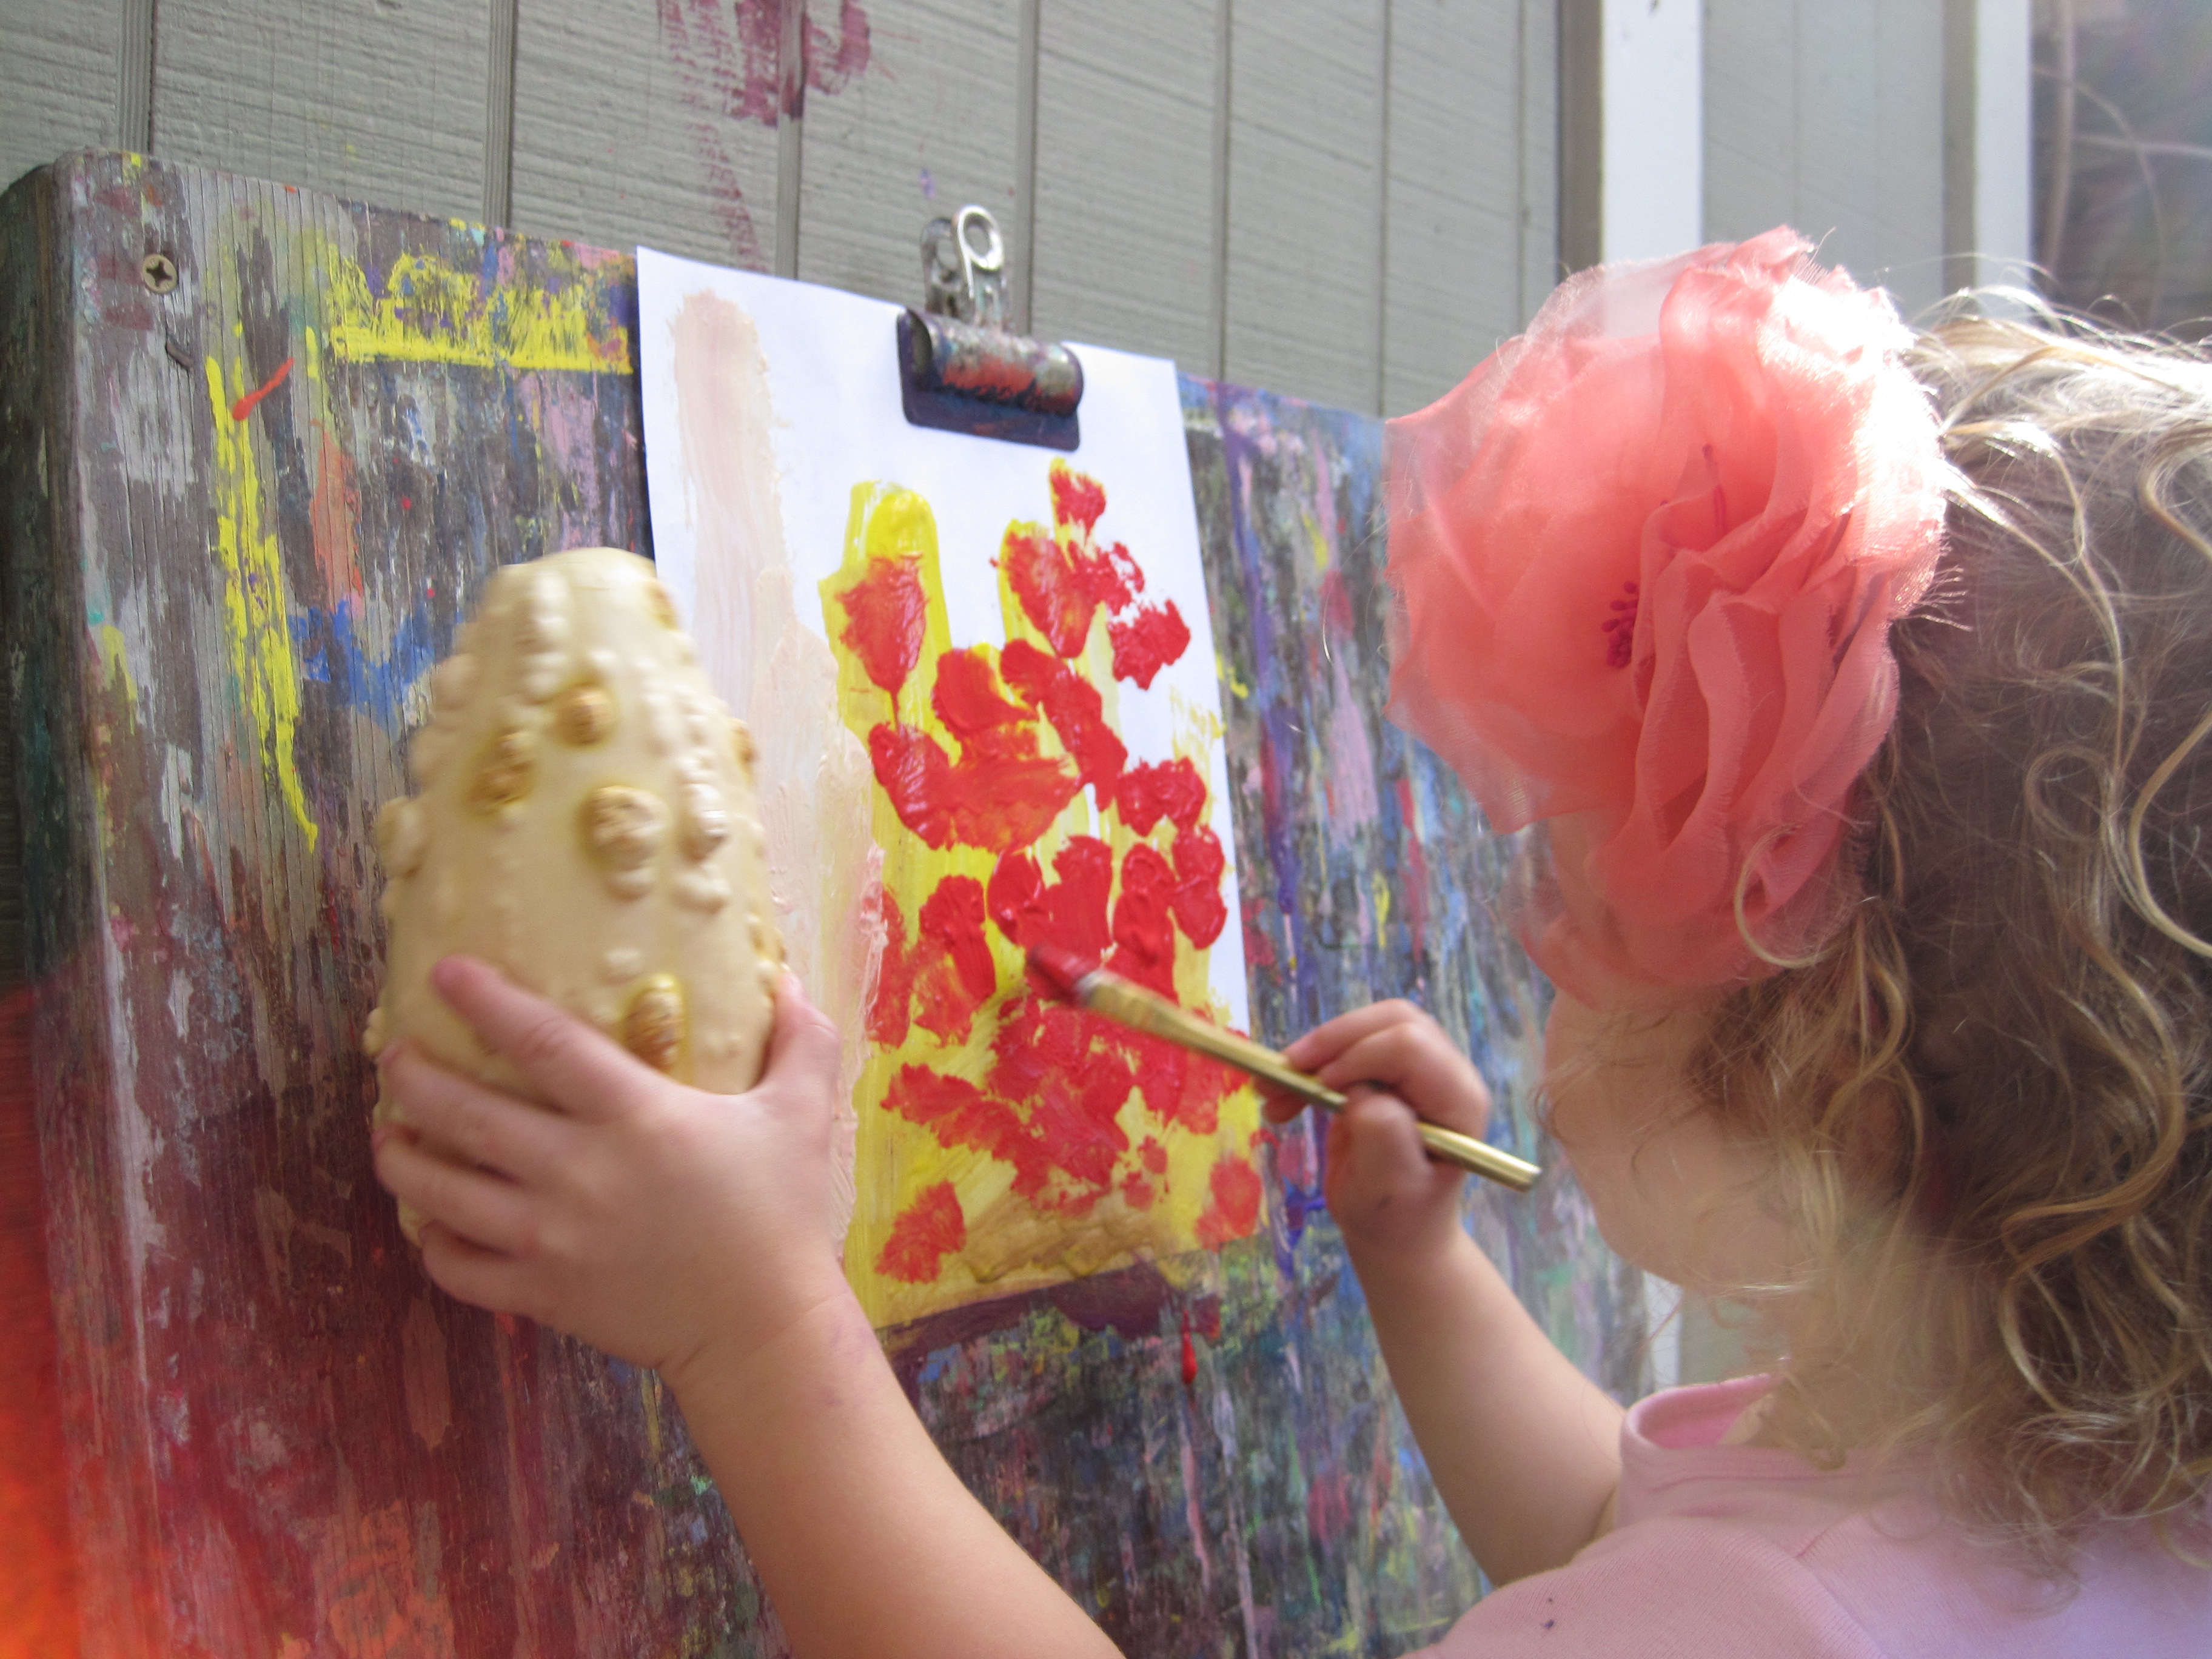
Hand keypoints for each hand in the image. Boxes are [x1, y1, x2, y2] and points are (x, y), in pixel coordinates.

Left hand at [372, 956, 851, 1381]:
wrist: (762, 1328)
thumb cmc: (781, 1213)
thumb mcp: (801, 1114)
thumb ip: (800, 1041)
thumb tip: (788, 975)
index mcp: (635, 1117)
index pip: (543, 1043)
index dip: (488, 1002)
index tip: (446, 972)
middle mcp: (577, 1173)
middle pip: (467, 1115)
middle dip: (415, 1079)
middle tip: (394, 1055)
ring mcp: (550, 1239)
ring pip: (441, 1193)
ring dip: (402, 1158)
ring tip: (389, 1133)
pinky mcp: (541, 1294)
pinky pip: (458, 1268)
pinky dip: (432, 1242)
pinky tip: (429, 1221)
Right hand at [1261, 1000, 1493, 1264]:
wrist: (1395, 1232)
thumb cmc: (1398, 1217)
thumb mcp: (1391, 1189)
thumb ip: (1385, 1138)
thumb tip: (1362, 1092)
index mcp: (1458, 1100)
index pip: (1411, 1046)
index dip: (1361, 1056)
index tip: (1320, 1087)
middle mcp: (1445, 1074)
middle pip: (1392, 1021)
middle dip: (1333, 1040)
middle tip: (1286, 1071)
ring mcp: (1417, 1071)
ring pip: (1365, 1027)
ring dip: (1314, 1052)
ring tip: (1271, 1089)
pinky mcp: (1386, 1073)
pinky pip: (1347, 1048)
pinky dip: (1309, 1068)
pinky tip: (1281, 1100)